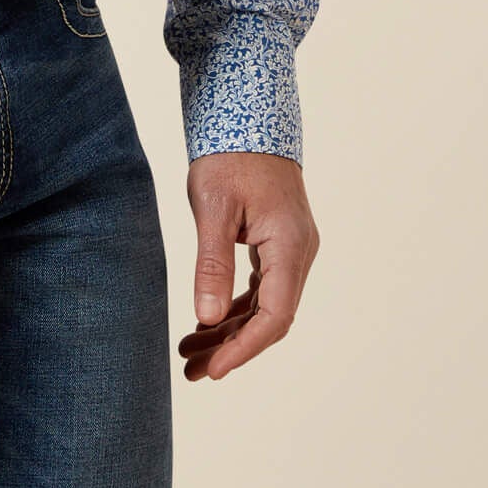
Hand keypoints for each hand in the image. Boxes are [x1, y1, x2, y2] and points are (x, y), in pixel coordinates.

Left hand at [178, 151, 317, 382]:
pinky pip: (260, 288)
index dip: (244, 347)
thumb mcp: (213, 207)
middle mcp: (299, 252)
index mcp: (290, 245)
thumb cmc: (229, 156)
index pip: (275, 314)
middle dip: (231, 347)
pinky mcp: (277, 244)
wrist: (247, 117)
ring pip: (264, 305)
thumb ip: (213, 263)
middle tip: (190, 370)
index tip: (213, 370)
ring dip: (229, 331)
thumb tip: (207, 318)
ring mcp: (290, 249)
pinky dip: (234, 307)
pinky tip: (206, 322)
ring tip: (189, 353)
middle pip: (270, 317)